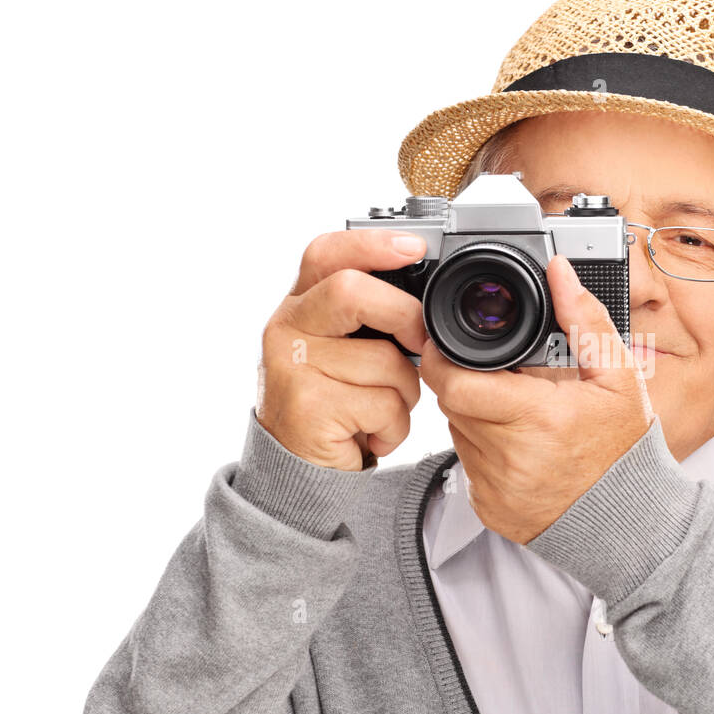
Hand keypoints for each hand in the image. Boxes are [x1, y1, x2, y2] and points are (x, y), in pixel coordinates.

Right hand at [256, 229, 428, 470]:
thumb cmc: (335, 400)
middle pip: (352, 293)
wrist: (298, 468)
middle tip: (420, 343)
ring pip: (384, 360)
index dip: (372, 244)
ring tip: (382, 407)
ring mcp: (292, 368)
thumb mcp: (346, 347)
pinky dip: (395, 426)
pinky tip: (371, 433)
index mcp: (299, 304)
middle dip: (404, 316)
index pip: (326, 253)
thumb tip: (428, 297)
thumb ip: (370, 314)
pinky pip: (384, 405)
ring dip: (406, 391)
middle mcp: (286, 328)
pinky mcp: (308, 408)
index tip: (416, 247)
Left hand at [420, 255, 655, 542]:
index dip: (444, 360)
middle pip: (453, 404)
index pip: (456, 383)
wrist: (629, 518)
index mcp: (538, 418)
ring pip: (457, 434)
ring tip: (516, 413)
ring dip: (475, 416)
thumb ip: (584, 321)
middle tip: (497, 377)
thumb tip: (560, 273)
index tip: (451, 346)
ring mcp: (495, 487)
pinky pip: (467, 467)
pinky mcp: (488, 508)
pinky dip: (483, 451)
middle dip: (466, 383)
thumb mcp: (618, 378)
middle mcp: (510, 456)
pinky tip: (518, 447)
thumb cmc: (625, 449)